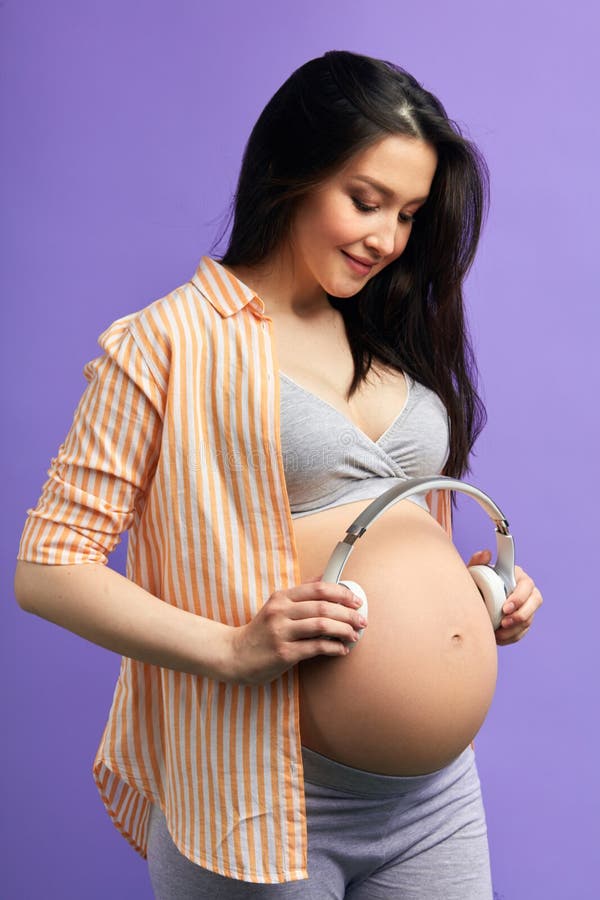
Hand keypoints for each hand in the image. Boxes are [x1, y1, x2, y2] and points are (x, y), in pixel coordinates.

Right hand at [229, 575, 367, 684]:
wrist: (233, 655)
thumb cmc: (259, 631)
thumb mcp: (276, 605)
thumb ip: (300, 593)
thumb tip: (324, 577)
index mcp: (281, 597)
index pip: (318, 589)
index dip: (341, 593)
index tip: (356, 600)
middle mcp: (281, 612)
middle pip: (323, 606)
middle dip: (348, 613)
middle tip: (361, 620)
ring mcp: (281, 632)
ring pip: (322, 625)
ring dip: (344, 630)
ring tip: (354, 635)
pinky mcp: (283, 653)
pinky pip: (316, 647)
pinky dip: (333, 647)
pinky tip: (341, 649)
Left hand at [468, 550, 542, 645]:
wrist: (474, 600)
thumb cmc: (475, 583)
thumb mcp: (473, 573)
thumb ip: (477, 562)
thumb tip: (486, 553)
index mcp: (517, 576)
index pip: (527, 585)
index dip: (520, 598)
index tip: (505, 608)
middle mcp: (526, 590)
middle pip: (535, 602)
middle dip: (521, 615)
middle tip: (503, 622)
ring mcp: (527, 606)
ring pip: (529, 619)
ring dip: (515, 628)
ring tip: (498, 632)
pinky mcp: (523, 621)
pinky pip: (523, 631)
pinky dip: (512, 636)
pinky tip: (499, 637)